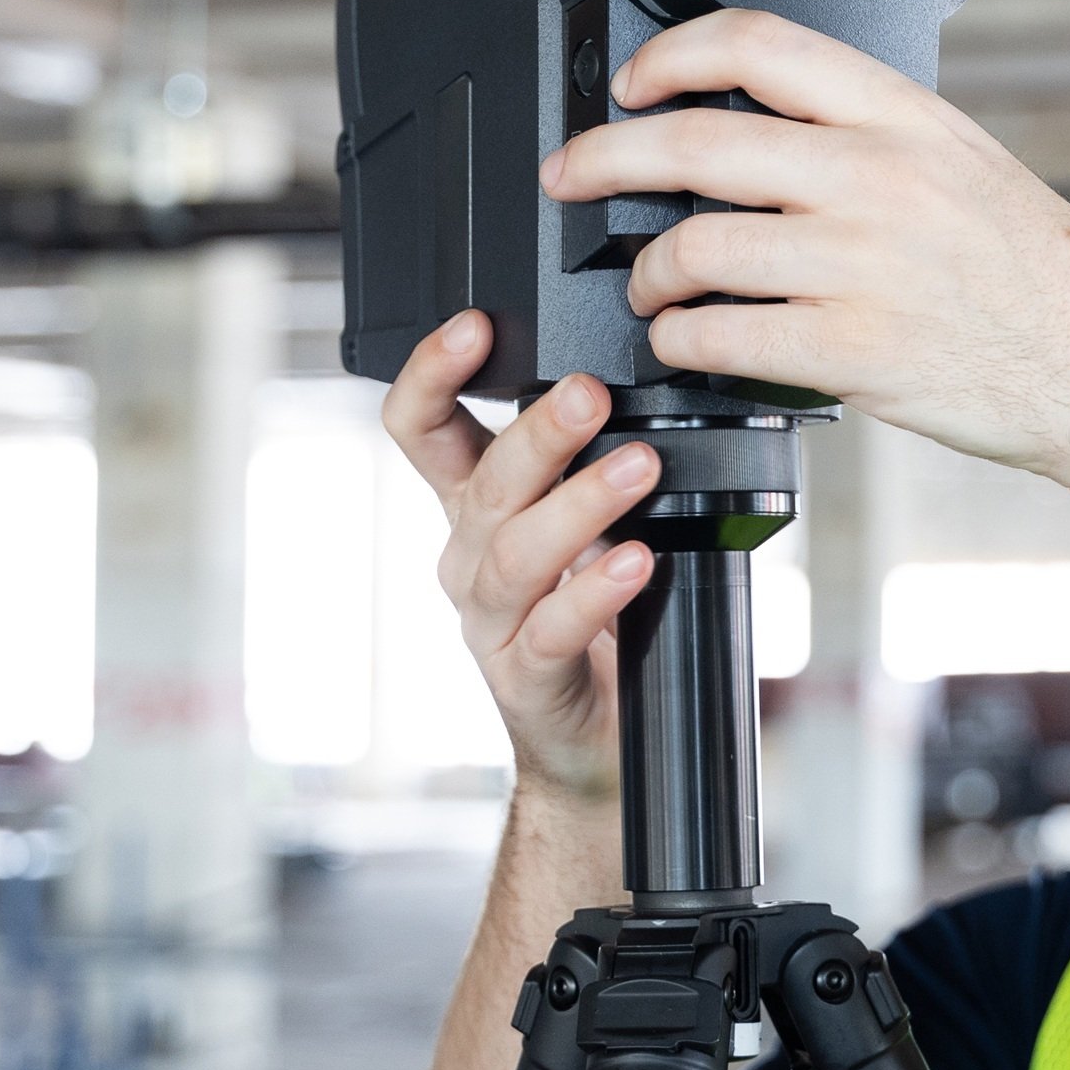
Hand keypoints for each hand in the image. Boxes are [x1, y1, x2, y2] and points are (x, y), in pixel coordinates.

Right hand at [380, 314, 661, 800]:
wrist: (592, 745)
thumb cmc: (595, 619)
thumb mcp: (580, 525)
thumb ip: (588, 461)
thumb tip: (646, 377)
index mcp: (472, 506)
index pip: (423, 428)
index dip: (432, 373)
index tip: (475, 324)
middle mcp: (468, 556)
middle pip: (484, 481)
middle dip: (538, 430)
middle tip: (590, 392)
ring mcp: (490, 620)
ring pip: (517, 552)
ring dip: (581, 502)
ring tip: (639, 468)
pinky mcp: (526, 677)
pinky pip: (554, 629)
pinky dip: (595, 592)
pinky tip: (634, 563)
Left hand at [539, 12, 1069, 480]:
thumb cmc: (1038, 275)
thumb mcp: (963, 164)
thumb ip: (869, 138)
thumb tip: (760, 130)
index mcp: (902, 117)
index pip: (759, 44)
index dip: (671, 55)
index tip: (633, 81)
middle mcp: (877, 179)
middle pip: (697, 142)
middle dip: (606, 158)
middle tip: (572, 173)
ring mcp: (861, 266)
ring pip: (694, 245)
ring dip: (647, 270)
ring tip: (648, 284)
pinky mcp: (851, 351)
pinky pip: (719, 334)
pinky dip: (680, 338)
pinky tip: (686, 339)